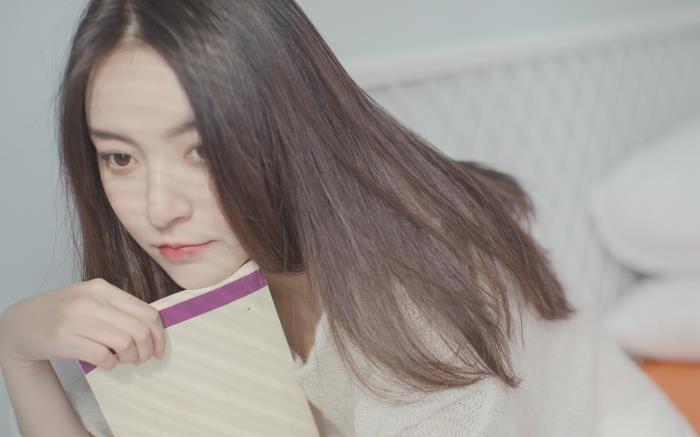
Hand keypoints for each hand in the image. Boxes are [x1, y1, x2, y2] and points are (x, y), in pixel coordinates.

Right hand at [0, 278, 165, 370]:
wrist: (19, 324)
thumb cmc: (62, 314)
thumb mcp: (90, 299)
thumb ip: (118, 308)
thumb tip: (153, 329)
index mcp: (102, 288)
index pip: (147, 312)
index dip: (159, 335)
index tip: (159, 349)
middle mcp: (90, 301)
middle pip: (139, 330)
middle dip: (146, 350)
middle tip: (141, 359)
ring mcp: (76, 319)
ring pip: (125, 344)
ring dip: (130, 358)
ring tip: (123, 360)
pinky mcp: (63, 340)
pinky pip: (103, 356)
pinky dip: (110, 364)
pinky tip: (105, 363)